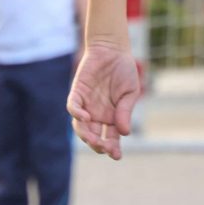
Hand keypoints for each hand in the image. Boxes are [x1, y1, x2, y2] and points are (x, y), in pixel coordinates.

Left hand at [68, 41, 141, 160]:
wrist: (112, 49)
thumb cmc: (124, 70)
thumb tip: (125, 133)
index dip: (112, 149)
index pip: (111, 138)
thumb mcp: (130, 92)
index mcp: (112, 117)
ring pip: (81, 127)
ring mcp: (86, 105)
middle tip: (105, 147)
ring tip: (94, 139)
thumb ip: (125, 111)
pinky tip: (87, 117)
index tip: (116, 156)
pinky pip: (73, 107)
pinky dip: (77, 114)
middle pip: (94, 137)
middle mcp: (98, 114)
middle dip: (99, 145)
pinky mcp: (77, 93)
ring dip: (86, 135)